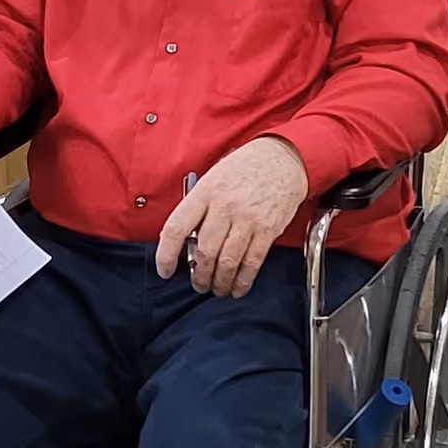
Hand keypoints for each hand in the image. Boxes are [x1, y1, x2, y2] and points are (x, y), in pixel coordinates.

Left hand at [157, 135, 308, 297]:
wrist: (282, 158)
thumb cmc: (245, 168)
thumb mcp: (213, 177)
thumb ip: (199, 207)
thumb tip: (187, 241)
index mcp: (205, 192)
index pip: (177, 228)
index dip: (166, 254)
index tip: (165, 270)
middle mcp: (225, 206)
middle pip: (204, 252)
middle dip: (198, 275)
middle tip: (198, 284)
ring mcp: (247, 219)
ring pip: (227, 262)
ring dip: (219, 282)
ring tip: (217, 288)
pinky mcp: (268, 230)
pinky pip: (252, 262)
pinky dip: (243, 280)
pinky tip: (237, 288)